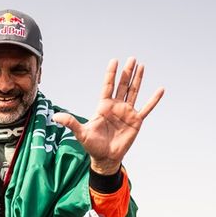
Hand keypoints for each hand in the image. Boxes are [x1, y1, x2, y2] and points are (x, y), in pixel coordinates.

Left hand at [53, 57, 163, 174]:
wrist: (106, 158)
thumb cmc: (93, 146)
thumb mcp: (81, 133)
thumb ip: (71, 123)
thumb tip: (55, 117)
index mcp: (103, 106)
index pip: (108, 86)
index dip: (111, 74)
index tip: (114, 60)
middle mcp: (116, 106)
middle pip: (122, 85)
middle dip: (127, 72)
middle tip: (132, 58)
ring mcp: (127, 113)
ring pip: (133, 92)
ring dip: (138, 79)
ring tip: (141, 66)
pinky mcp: (136, 121)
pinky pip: (147, 108)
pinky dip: (154, 100)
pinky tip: (160, 89)